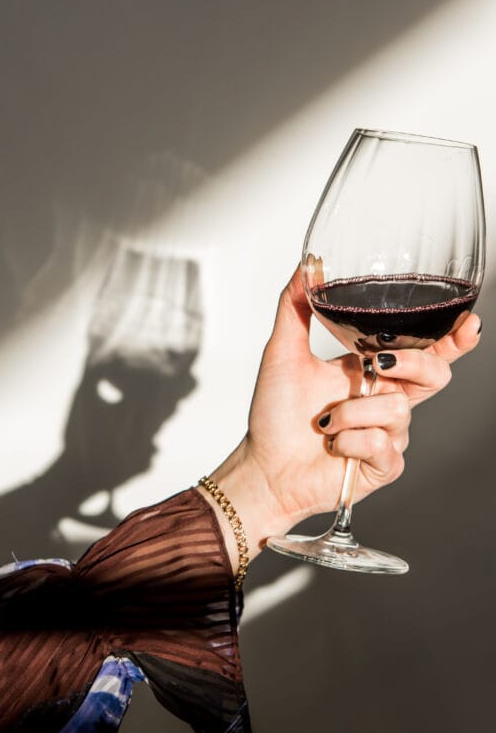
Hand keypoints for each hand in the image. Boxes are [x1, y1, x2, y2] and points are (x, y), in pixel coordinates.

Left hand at [206, 267, 480, 561]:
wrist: (263, 466)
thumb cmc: (274, 416)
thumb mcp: (282, 352)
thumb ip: (294, 307)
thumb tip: (306, 266)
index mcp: (372, 371)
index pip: (425, 351)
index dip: (454, 339)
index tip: (470, 322)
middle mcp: (386, 399)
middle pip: (435, 374)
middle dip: (414, 361)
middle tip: (379, 362)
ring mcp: (389, 434)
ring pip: (398, 408)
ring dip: (351, 412)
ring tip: (324, 421)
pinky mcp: (384, 466)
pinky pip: (384, 443)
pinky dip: (351, 440)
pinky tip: (334, 445)